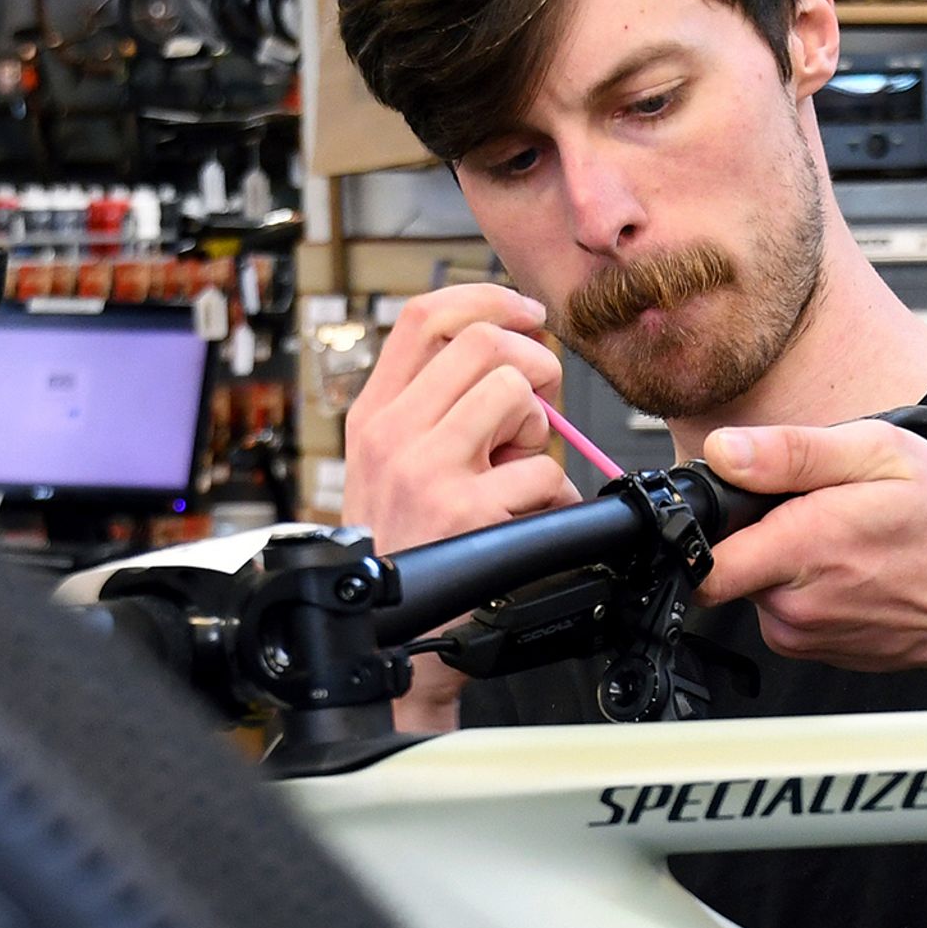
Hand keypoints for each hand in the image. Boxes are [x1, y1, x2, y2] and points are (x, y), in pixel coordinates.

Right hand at [340, 283, 581, 554]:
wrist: (383, 629)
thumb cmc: (402, 544)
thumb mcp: (391, 464)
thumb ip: (434, 407)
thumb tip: (511, 350)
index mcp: (373, 414)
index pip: (425, 318)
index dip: (487, 298)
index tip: (525, 312)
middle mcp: (392, 433)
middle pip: (483, 343)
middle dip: (531, 365)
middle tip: (537, 406)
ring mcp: (426, 469)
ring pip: (513, 394)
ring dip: (536, 430)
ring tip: (515, 467)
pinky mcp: (464, 511)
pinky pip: (540, 469)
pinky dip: (552, 493)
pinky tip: (527, 514)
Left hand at [695, 418, 926, 693]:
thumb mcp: (878, 454)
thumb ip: (792, 452)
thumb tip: (725, 452)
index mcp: (801, 548)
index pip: (701, 559)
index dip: (703, 524)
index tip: (732, 504)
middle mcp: (793, 603)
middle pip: (728, 563)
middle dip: (756, 531)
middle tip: (812, 510)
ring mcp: (801, 633)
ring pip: (756, 585)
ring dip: (784, 558)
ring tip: (841, 539)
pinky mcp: (812, 649)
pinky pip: (783, 608)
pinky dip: (804, 586)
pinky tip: (848, 569)